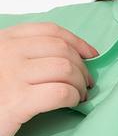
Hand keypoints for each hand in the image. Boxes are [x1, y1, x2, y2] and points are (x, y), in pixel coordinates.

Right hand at [0, 21, 98, 135]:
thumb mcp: (1, 66)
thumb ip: (24, 56)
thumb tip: (68, 56)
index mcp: (3, 40)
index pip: (50, 30)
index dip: (77, 42)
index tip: (91, 55)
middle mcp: (7, 52)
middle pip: (62, 49)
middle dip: (82, 67)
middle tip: (86, 84)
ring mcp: (11, 75)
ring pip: (65, 68)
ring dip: (80, 84)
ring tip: (79, 96)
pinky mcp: (17, 101)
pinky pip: (60, 92)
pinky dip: (73, 98)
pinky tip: (71, 104)